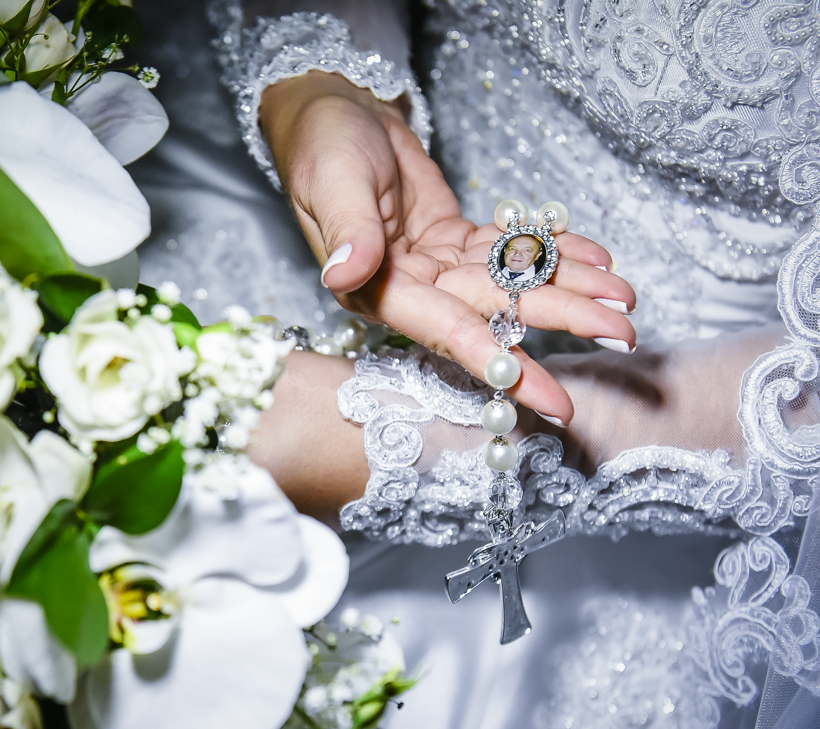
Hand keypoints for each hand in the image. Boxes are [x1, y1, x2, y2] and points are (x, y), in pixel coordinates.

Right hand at [260, 72, 636, 423]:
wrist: (334, 111)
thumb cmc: (323, 144)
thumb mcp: (333, 180)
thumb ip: (347, 230)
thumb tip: (344, 274)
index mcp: (373, 290)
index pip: (442, 330)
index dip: (494, 361)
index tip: (546, 396)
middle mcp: (408, 290)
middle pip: (494, 311)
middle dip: (559, 320)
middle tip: (623, 334)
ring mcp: (435, 268)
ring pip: (511, 284)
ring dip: (569, 288)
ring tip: (625, 297)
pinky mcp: (454, 242)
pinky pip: (510, 252)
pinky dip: (553, 253)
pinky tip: (596, 257)